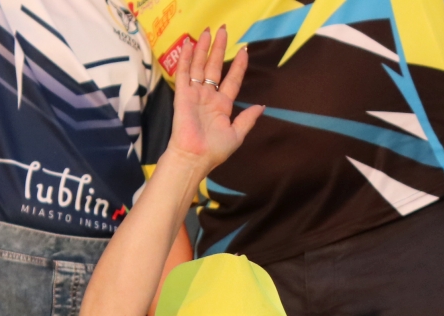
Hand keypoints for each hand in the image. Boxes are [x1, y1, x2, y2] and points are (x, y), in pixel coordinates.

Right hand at [163, 26, 264, 174]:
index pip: (232, 80)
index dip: (238, 66)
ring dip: (203, 49)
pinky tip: (190, 45)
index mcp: (222, 106)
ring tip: (207, 32)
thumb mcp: (237, 134)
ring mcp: (195, 94)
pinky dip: (187, 59)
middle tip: (222, 31)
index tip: (244, 50)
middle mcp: (208, 97)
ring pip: (200, 66)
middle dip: (218, 49)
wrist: (194, 158)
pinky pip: (184, 74)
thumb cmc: (215, 150)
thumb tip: (261, 106)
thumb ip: (248, 119)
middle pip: (215, 67)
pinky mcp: (182, 95)